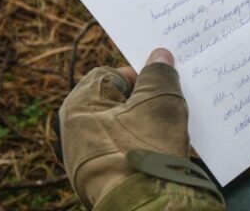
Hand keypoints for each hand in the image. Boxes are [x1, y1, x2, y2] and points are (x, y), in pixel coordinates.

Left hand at [59, 49, 188, 208]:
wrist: (145, 208)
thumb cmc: (146, 150)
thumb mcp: (160, 102)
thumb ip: (159, 74)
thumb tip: (159, 55)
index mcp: (79, 107)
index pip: (110, 74)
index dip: (139, 73)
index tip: (163, 81)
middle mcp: (76, 132)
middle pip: (117, 101)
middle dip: (146, 99)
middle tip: (171, 102)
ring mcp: (88, 159)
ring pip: (125, 127)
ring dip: (149, 124)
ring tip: (173, 128)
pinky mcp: (104, 178)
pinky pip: (127, 150)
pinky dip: (146, 146)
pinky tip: (166, 150)